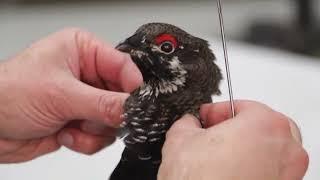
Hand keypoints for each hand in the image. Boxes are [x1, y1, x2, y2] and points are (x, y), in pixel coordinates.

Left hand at [0, 29, 141, 162]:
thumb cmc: (7, 93)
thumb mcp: (60, 95)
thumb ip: (102, 103)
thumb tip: (133, 107)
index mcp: (83, 50)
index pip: (123, 65)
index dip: (133, 86)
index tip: (137, 103)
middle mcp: (86, 74)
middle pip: (122, 95)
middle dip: (108, 112)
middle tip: (94, 117)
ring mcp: (85, 99)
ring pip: (114, 118)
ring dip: (94, 128)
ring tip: (72, 123)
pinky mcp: (82, 120)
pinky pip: (101, 135)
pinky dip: (86, 140)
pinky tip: (66, 133)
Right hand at [158, 100, 308, 179]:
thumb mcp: (180, 138)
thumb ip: (188, 122)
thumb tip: (189, 124)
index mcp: (265, 125)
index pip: (242, 106)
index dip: (217, 111)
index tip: (206, 118)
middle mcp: (285, 149)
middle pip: (262, 125)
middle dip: (236, 127)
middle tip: (214, 133)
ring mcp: (287, 174)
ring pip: (268, 149)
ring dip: (246, 147)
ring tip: (220, 155)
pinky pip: (269, 171)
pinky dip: (252, 168)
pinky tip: (229, 172)